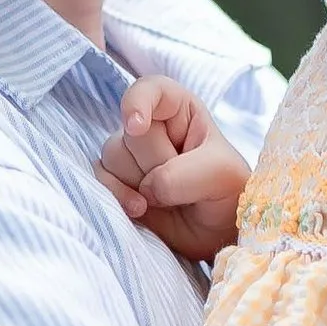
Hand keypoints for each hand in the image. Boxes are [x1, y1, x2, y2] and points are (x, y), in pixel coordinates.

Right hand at [97, 76, 248, 263]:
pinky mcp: (117, 183)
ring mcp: (131, 157)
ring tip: (166, 199)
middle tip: (183, 184)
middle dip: (155, 164)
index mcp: (180, 110)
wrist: (216, 236)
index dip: (138, 102)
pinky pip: (99, 180)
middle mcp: (151, 127)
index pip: (151, 89)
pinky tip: (141, 210)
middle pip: (131, 134)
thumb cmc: (227, 195)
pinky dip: (117, 196)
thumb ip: (185, 175)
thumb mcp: (222, 176)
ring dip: (139, 184)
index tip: (138, 125)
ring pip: (113, 157)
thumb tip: (147, 188)